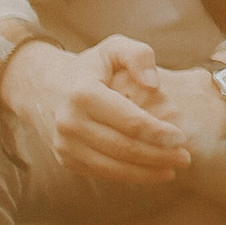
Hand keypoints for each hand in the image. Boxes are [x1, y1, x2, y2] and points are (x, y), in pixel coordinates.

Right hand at [1, 35, 193, 189]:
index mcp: (84, 94)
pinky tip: (150, 172)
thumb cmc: (88, 67)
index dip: (157, 132)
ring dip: (146, 172)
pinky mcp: (65, 159)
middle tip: (185, 158)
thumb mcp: (111, 48)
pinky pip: (101, 173)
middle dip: (158, 155)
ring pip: (112, 167)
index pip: (129, 121)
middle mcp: (71, 122)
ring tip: (172, 169)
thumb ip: (138, 56)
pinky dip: (128, 176)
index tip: (182, 137)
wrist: (40, 86)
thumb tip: (154, 85)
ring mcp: (65, 145)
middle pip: (123, 147)